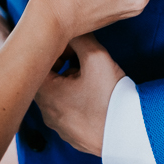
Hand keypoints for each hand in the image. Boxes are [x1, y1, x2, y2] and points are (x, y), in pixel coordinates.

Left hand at [35, 34, 124, 156]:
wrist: (126, 132)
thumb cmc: (109, 97)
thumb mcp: (96, 58)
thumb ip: (81, 39)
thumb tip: (74, 29)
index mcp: (46, 92)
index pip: (37, 62)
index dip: (53, 49)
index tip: (68, 45)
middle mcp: (46, 111)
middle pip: (46, 79)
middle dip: (62, 64)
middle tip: (80, 57)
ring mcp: (58, 125)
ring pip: (56, 95)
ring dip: (69, 82)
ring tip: (89, 77)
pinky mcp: (70, 134)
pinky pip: (67, 110)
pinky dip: (75, 100)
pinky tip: (93, 95)